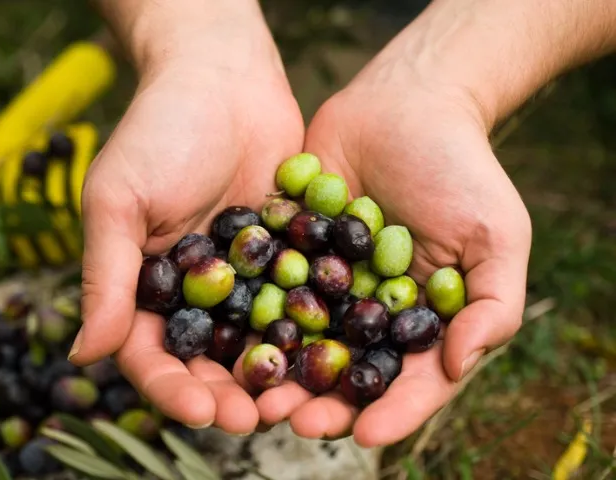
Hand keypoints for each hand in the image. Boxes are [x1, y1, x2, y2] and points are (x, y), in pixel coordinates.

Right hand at [67, 44, 304, 431]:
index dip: (171, 387)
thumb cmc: (158, 130)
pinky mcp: (287, 260)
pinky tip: (333, 355)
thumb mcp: (119, 199)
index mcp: (143, 287)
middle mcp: (193, 293)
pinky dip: (311, 333)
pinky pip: (298, 305)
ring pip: (255, 344)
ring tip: (295, 404)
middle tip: (254, 420)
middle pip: (206, 361)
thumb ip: (105, 276)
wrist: (223, 77)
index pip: (149, 354)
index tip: (200, 408)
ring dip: (271, 377)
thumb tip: (83, 356)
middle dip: (226, 395)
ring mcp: (242, 279)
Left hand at [251, 65, 531, 445]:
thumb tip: (459, 364)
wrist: (405, 102)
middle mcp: (363, 310)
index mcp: (415, 320)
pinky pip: (263, 287)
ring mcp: (320, 282)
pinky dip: (245, 312)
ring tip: (252, 391)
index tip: (365, 435)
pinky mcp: (283, 250)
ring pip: (295, 339)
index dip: (389, 411)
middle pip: (341, 370)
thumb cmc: (461, 168)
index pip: (405, 379)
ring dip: (274, 369)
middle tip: (291, 420)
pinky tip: (225, 334)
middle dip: (318, 400)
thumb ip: (491, 303)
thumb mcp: (495, 233)